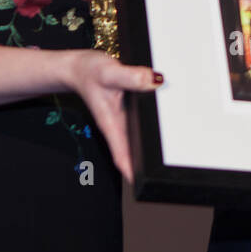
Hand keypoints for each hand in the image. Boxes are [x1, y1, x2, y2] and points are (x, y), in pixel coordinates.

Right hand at [67, 50, 163, 183]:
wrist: (79, 67)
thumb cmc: (89, 72)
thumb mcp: (108, 72)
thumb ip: (130, 77)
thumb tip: (154, 81)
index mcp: (111, 123)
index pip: (122, 154)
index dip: (132, 171)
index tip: (143, 184)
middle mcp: (118, 126)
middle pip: (134, 151)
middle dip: (146, 165)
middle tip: (165, 174)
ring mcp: (124, 120)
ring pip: (138, 139)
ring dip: (151, 147)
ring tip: (172, 157)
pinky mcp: (129, 111)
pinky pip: (141, 123)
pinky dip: (152, 128)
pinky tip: (166, 128)